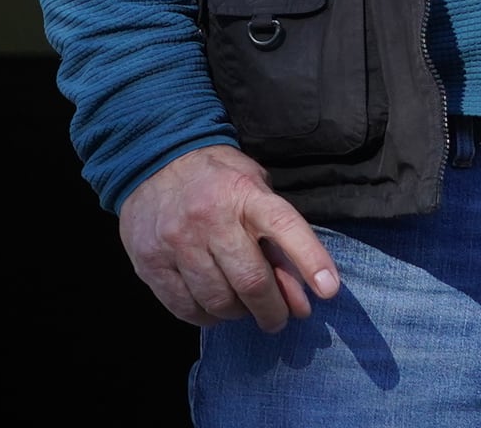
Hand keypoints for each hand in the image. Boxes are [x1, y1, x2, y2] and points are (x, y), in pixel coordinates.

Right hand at [119, 144, 340, 330]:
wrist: (155, 162)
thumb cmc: (219, 180)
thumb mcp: (256, 190)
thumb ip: (276, 238)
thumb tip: (298, 294)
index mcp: (246, 195)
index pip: (286, 228)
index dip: (311, 260)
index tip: (329, 290)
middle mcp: (212, 219)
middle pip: (251, 280)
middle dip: (273, 310)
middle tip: (280, 319)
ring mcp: (178, 243)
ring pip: (218, 300)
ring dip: (239, 315)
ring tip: (245, 310)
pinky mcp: (151, 263)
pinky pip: (185, 307)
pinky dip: (206, 316)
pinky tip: (215, 309)